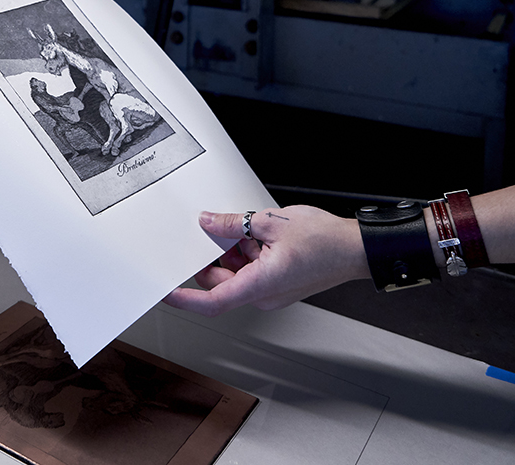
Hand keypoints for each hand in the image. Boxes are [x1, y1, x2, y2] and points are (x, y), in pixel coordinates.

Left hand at [164, 205, 369, 315]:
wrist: (354, 248)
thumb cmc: (325, 241)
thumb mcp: (272, 222)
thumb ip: (234, 223)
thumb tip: (208, 222)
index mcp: (260, 285)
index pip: (212, 300)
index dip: (184, 299)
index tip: (166, 291)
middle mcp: (263, 295)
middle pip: (220, 281)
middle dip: (212, 257)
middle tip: (217, 231)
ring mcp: (270, 291)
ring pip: (234, 274)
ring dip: (232, 252)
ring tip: (249, 230)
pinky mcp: (276, 283)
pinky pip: (249, 270)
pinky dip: (246, 253)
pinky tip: (257, 235)